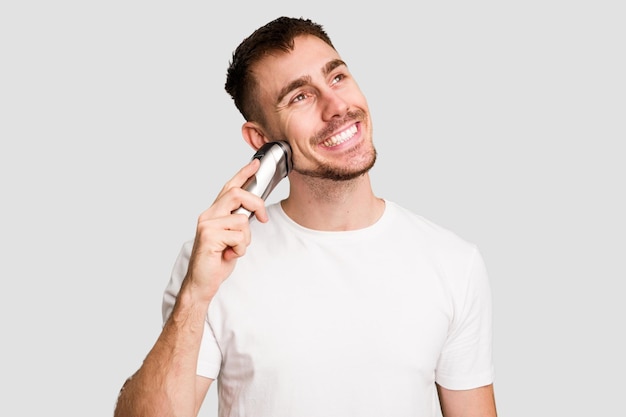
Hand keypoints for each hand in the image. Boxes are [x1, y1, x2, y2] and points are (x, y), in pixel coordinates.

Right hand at [185, 159, 268, 300]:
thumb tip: (254, 212)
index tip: (256, 164)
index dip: (243, 174)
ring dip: (245, 240)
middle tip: (263, 219)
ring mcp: (207, 224)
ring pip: (242, 220)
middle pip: (237, 194)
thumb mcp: (231, 237)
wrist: (202, 282)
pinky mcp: (209, 236)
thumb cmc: (217, 261)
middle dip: (256, 204)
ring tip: (233, 250)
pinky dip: (240, 249)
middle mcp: (208, 215)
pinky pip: (239, 236)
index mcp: (213, 213)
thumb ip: (238, 222)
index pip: (229, 187)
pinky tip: (228, 255)